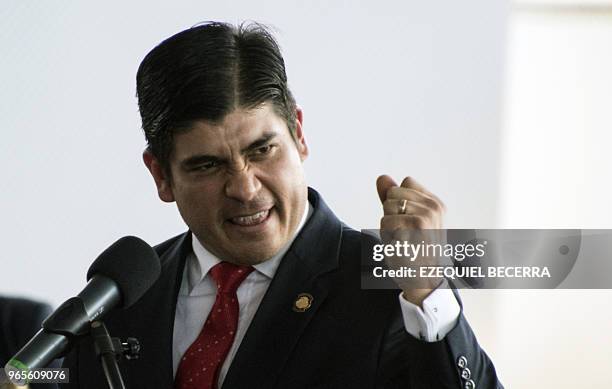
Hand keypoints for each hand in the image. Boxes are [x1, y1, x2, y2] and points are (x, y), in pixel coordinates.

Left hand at [376, 175, 446, 306]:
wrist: (424, 281)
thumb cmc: (414, 251)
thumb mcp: (405, 219)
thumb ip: (393, 197)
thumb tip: (382, 177)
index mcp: (435, 204)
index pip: (405, 183)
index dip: (398, 202)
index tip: (409, 223)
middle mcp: (433, 207)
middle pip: (393, 194)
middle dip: (391, 214)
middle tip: (404, 234)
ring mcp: (425, 217)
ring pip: (387, 207)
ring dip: (388, 227)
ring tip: (402, 241)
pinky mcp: (414, 228)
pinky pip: (385, 222)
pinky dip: (387, 237)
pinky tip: (400, 247)